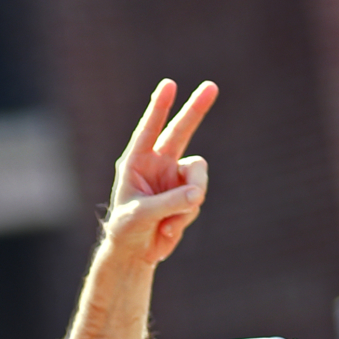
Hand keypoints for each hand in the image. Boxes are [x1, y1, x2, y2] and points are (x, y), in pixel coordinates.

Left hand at [101, 78, 215, 269]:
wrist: (134, 253)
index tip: (168, 85)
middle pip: (181, 131)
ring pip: (197, 177)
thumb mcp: (141, 216)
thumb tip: (196, 194)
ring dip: (187, 202)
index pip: (148, 131)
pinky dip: (183, 219)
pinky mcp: (188, 194)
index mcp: (136, 162)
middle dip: (196, 110)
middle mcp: (157, 164)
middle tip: (212, 86)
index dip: (158, 108)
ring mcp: (175, 178)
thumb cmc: (126, 231)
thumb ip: (168, 203)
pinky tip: (166, 231)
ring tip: (167, 225)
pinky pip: (196, 200)